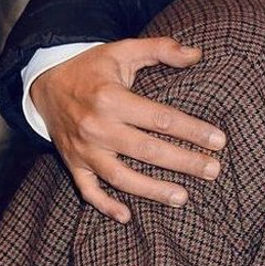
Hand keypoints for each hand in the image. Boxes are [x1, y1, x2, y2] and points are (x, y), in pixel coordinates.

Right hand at [30, 37, 226, 223]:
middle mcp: (96, 127)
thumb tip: (197, 54)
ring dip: (151, 190)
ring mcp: (82, 149)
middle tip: (213, 170)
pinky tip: (127, 216)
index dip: (192, 130)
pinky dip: (105, 205)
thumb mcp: (125, 49)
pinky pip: (88, 190)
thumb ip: (162, 49)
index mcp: (111, 98)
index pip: (160, 118)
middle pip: (146, 150)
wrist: (45, 82)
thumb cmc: (94, 66)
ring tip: (183, 197)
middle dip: (183, 162)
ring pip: (120, 176)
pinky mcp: (73, 163)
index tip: (219, 140)